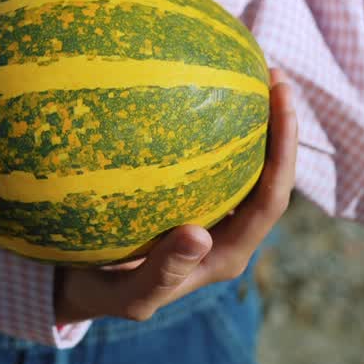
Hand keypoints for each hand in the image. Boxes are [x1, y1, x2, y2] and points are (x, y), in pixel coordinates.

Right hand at [54, 70, 297, 326]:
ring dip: (254, 119)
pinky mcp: (189, 198)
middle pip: (270, 175)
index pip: (271, 200)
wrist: (78, 287)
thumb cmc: (103, 291)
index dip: (285, 151)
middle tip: (273, 72)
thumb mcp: (126, 294)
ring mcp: (212, 214)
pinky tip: (196, 84)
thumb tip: (198, 236)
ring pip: (246, 163)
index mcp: (226, 254)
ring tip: (250, 69)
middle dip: (280, 125)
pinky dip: (214, 123)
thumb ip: (160, 274)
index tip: (281, 100)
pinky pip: (211, 156)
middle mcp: (227, 231)